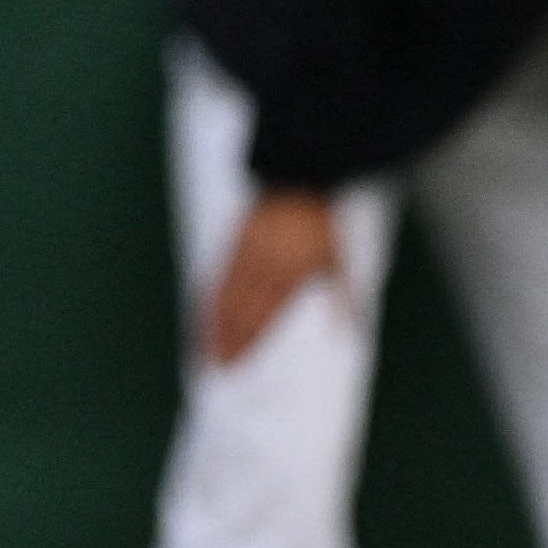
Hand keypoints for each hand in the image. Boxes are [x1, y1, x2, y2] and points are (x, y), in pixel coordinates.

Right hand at [203, 187, 346, 363]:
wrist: (296, 182)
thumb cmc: (320, 226)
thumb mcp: (337, 261)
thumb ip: (339, 300)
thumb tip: (346, 336)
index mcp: (287, 274)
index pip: (261, 316)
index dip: (245, 342)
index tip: (234, 363)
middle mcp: (260, 266)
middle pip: (237, 311)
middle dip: (224, 341)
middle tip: (213, 366)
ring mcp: (242, 254)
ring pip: (221, 296)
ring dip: (210, 325)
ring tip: (201, 349)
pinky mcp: (230, 244)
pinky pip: (214, 277)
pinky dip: (206, 300)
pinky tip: (201, 316)